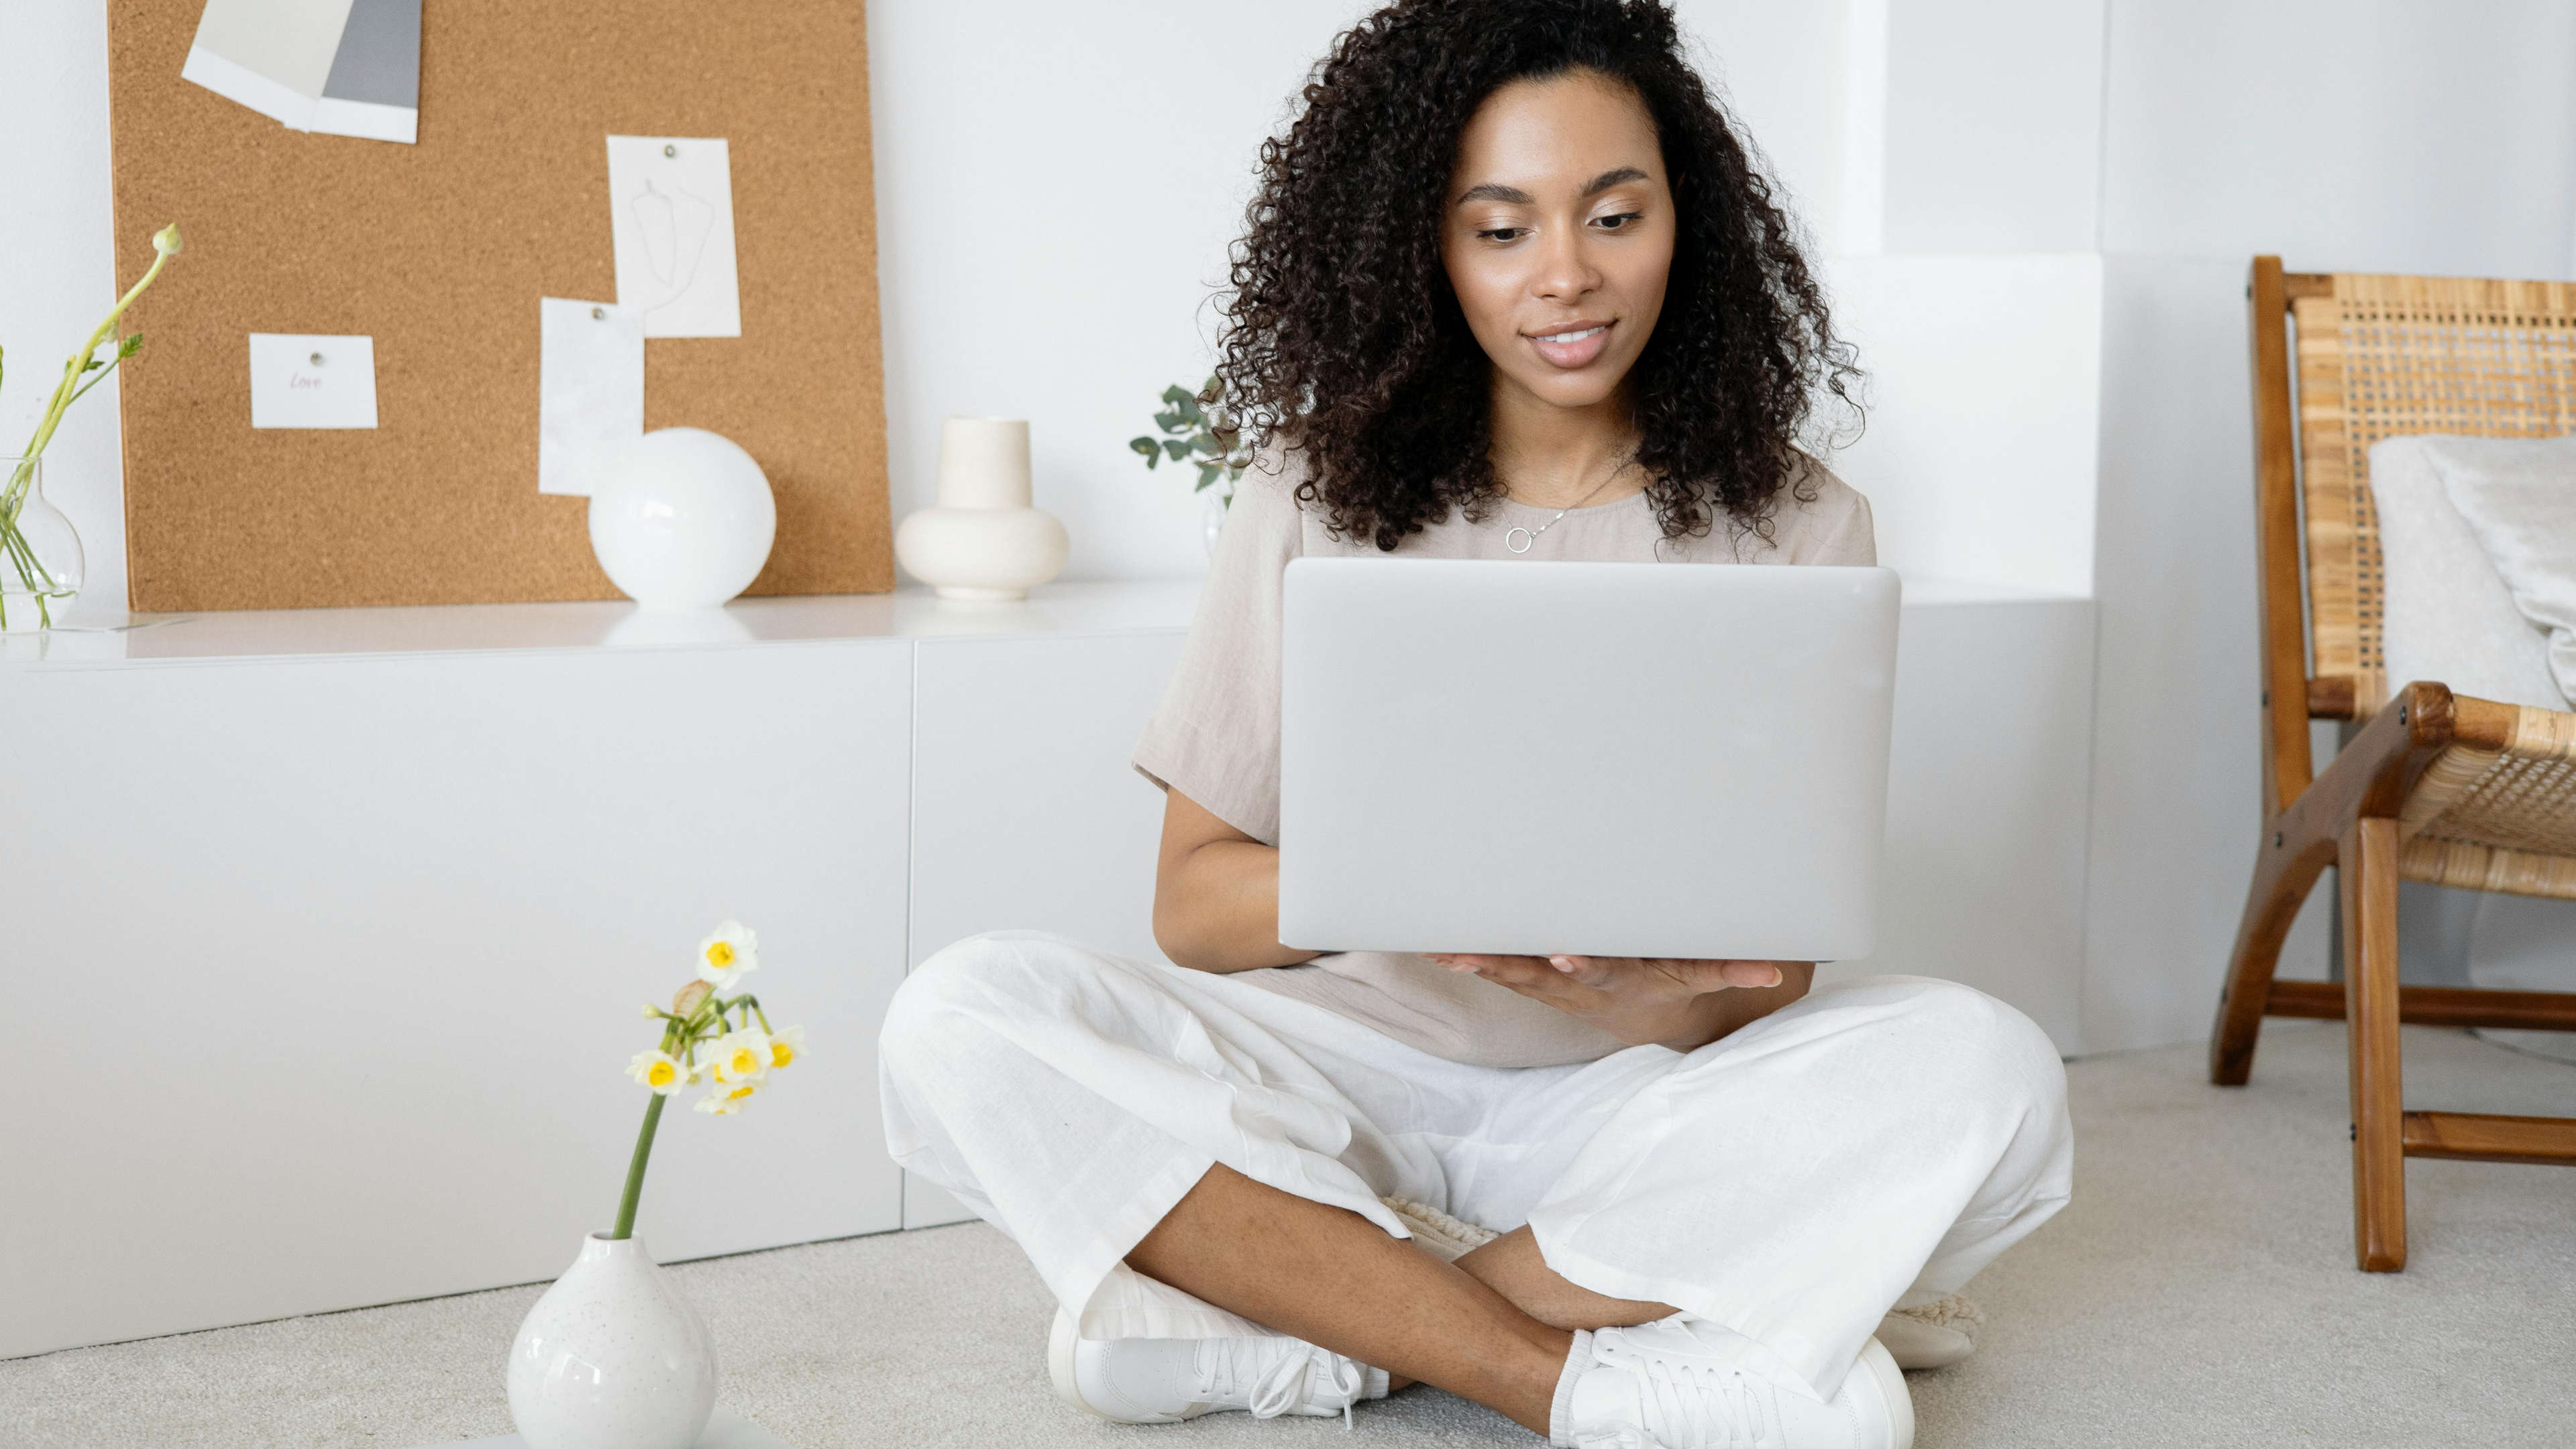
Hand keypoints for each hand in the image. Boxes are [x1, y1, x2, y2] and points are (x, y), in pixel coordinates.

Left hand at [1422, 953, 1811, 1051]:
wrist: (1652, 1013)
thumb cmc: (1676, 980)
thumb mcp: (1707, 974)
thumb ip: (1735, 968)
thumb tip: (1774, 969)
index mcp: (1622, 979)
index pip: (1600, 972)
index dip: (1582, 966)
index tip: (1562, 955)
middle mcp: (1580, 984)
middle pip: (1537, 975)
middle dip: (1502, 964)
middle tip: (1467, 956)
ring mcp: (1555, 983)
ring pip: (1509, 972)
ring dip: (1473, 960)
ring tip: (1436, 948)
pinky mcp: (1537, 976)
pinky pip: (1499, 966)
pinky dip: (1468, 955)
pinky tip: (1430, 941)